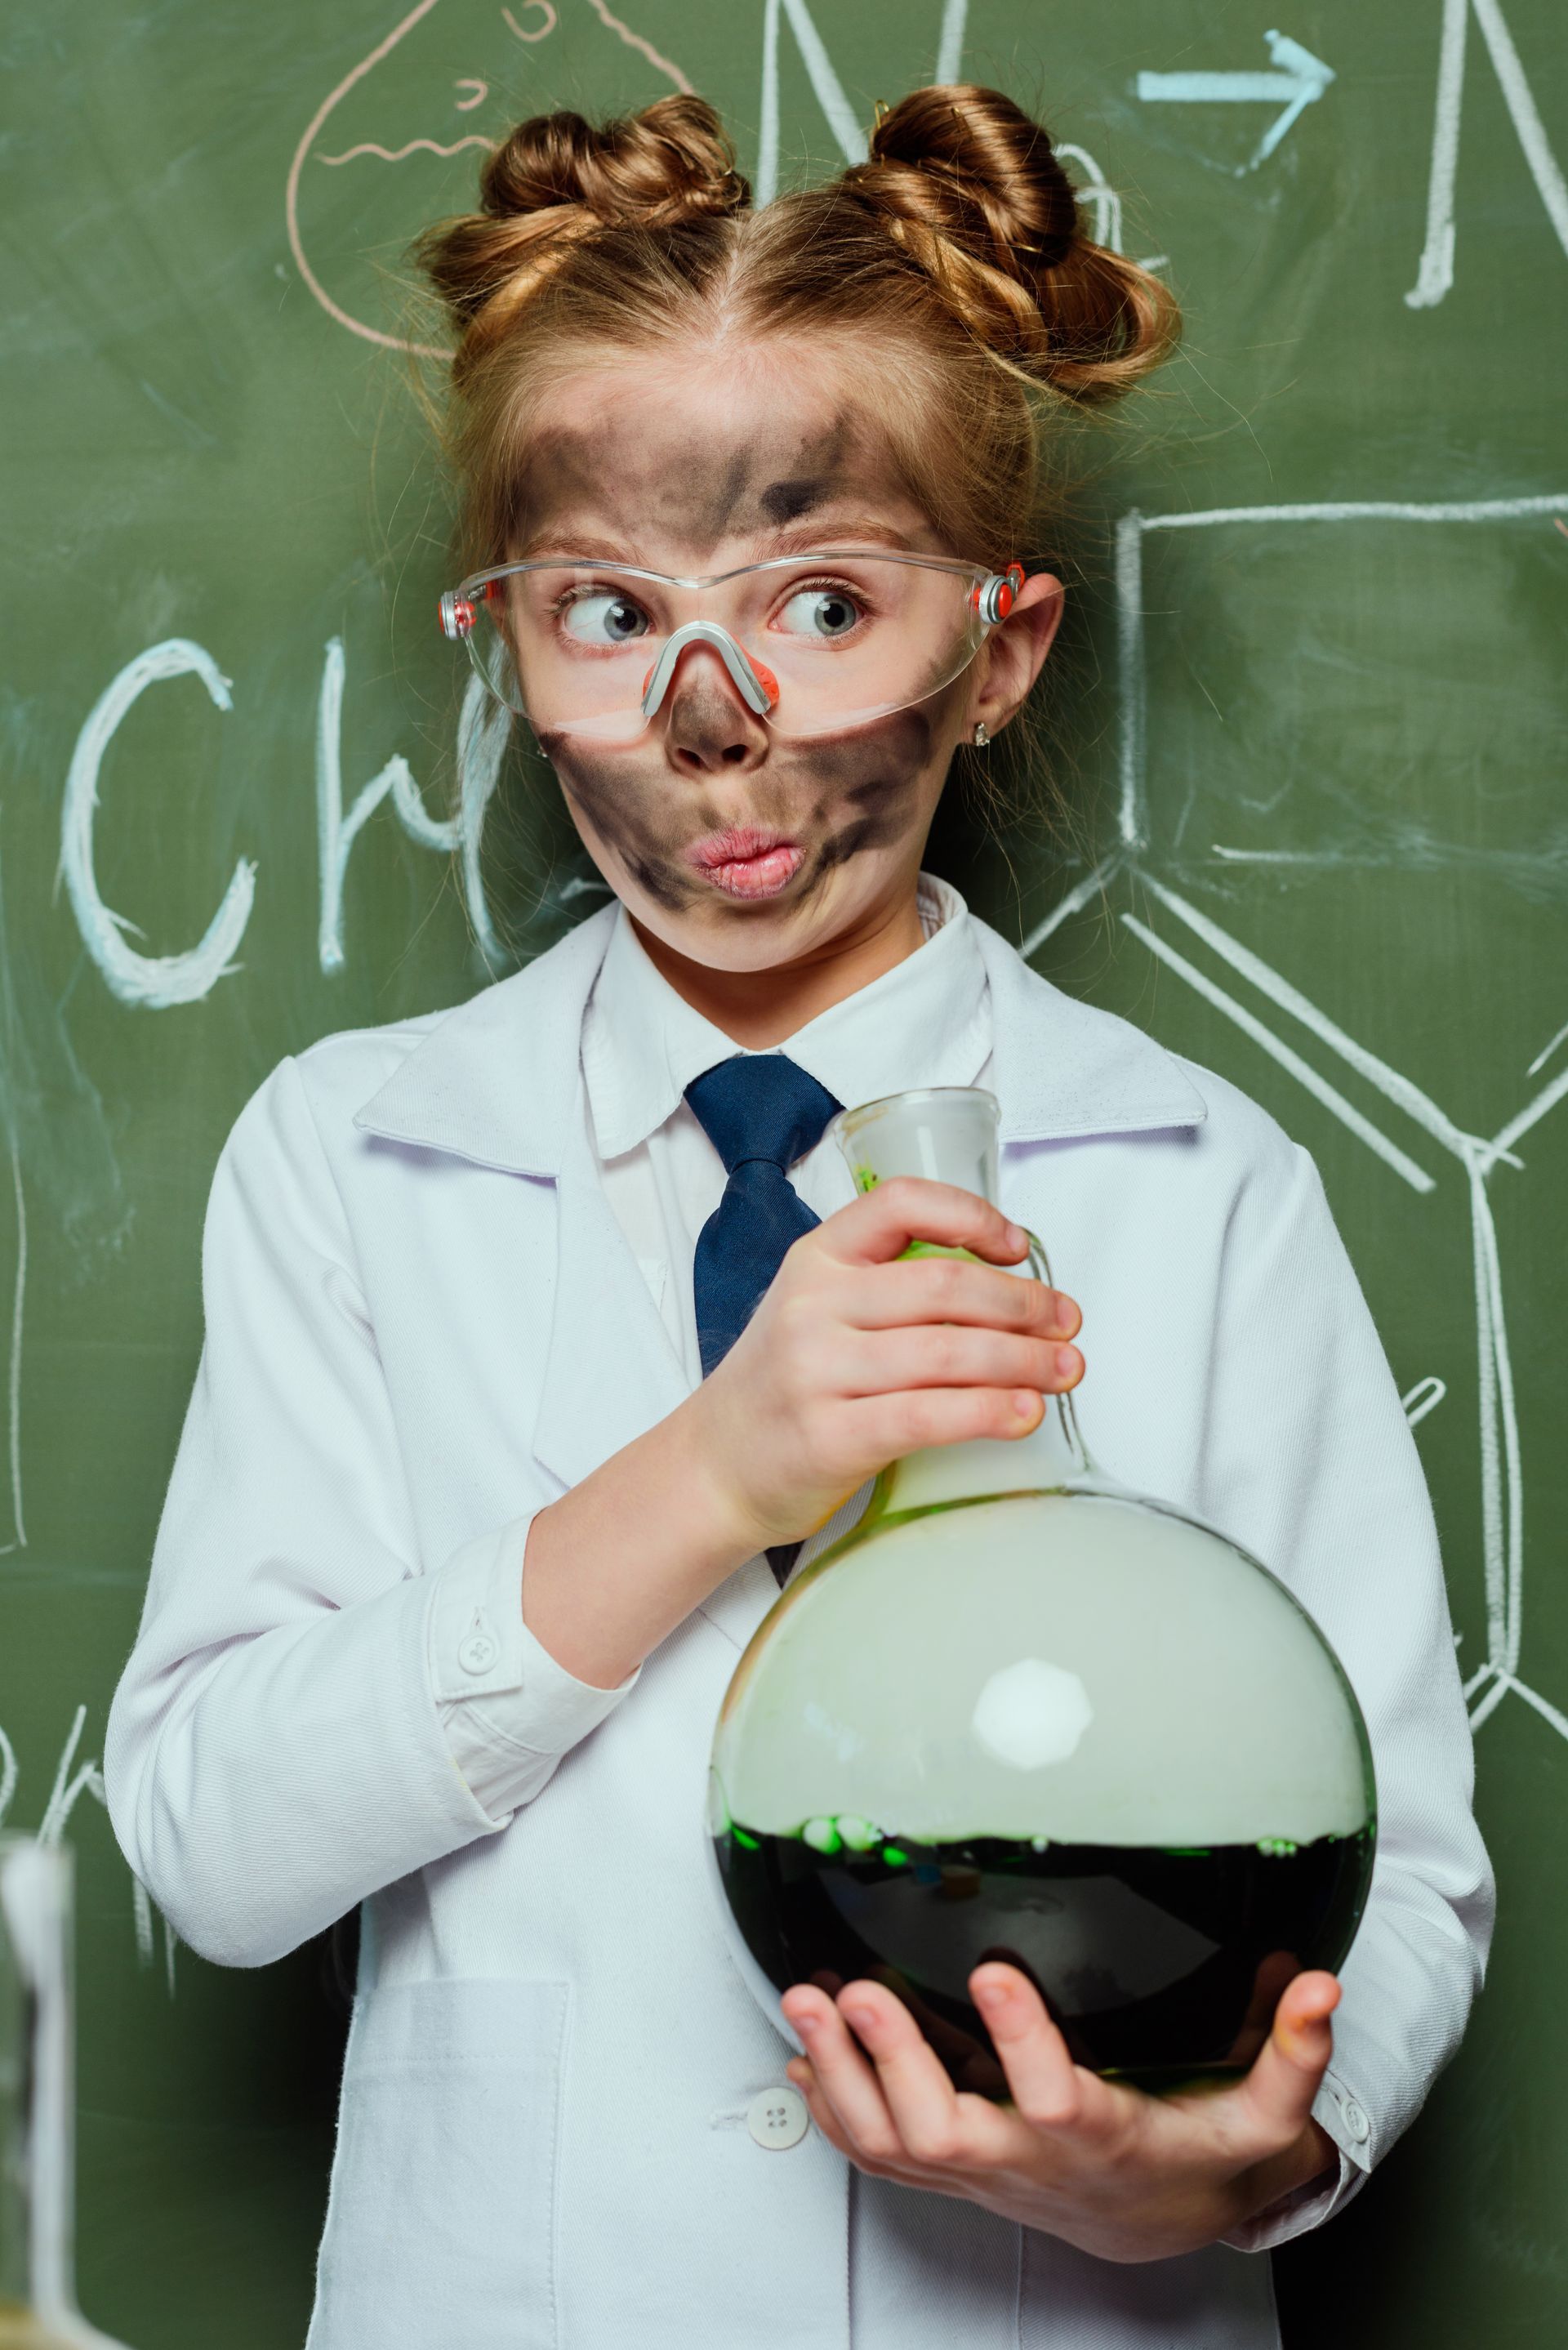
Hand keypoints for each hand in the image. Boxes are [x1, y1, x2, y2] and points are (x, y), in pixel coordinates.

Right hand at [684, 1176, 1083, 1553]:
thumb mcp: (814, 1308)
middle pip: (944, 1286)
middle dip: (1023, 1304)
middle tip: (1066, 1321)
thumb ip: (887, 1286)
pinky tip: (1024, 1412)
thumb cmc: (782, 1386)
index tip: (1019, 1245)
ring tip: (1065, 1369)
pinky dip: (990, 1411)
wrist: (714, 1467)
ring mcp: (817, 1372)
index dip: (971, 1215)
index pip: (900, 1204)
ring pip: (948, 1351)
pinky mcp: (830, 1437)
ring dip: (1025, 1360)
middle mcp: (812, 1306)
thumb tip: (1003, 1288)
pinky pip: (930, 1415)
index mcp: (816, 1259)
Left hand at [779, 1965, 1342, 2263]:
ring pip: (894, 2147)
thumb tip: (1319, 1984)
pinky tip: (801, 2055)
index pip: (1058, 2100)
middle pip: (946, 2133)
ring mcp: (984, 2174)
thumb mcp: (1263, 2113)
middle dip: (891, 2063)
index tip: (992, 1970)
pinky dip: (832, 2110)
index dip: (1023, 2043)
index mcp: (1105, 2139)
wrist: (1159, 2225)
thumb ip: (1293, 2052)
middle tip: (853, 1987)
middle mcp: (1032, 2162)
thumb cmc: (1204, 2157)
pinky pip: (879, 2156)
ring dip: (841, 2077)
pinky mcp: (955, 2172)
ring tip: (803, 2000)